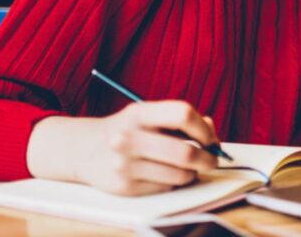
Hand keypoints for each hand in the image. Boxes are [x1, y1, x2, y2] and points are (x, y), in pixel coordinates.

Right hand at [27, 101, 218, 195]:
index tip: (210, 138)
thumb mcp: (151, 115)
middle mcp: (128, 138)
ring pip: (180, 174)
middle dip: (207, 158)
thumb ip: (183, 120)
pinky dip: (174, 182)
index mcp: (139, 112)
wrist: (88, 150)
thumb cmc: (131, 129)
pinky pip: (167, 188)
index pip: (183, 114)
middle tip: (212, 159)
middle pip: (185, 152)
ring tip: (186, 166)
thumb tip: (212, 135)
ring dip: (192, 172)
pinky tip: (165, 173)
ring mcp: (124, 165)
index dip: (204, 128)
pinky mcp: (125, 187)